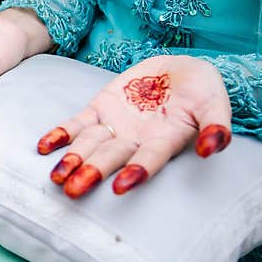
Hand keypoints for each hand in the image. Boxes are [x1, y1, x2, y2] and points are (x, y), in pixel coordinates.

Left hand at [36, 55, 231, 197]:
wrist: (179, 70)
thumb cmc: (202, 89)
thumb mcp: (215, 102)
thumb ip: (216, 124)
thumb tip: (213, 147)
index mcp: (165, 140)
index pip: (149, 158)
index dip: (136, 171)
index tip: (120, 187)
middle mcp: (136, 138)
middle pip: (111, 157)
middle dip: (92, 173)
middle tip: (72, 191)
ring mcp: (115, 125)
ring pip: (90, 145)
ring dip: (72, 160)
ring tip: (57, 177)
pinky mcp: (99, 108)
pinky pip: (77, 124)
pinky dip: (60, 134)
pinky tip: (44, 146)